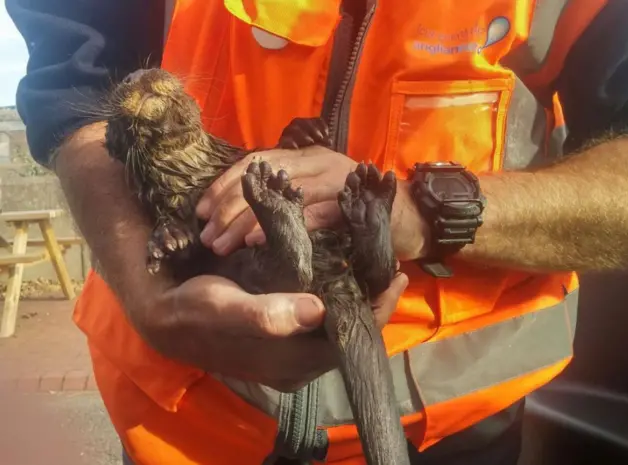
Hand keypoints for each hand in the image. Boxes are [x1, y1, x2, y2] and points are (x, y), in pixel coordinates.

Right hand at [136, 271, 408, 391]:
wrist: (167, 318)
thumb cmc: (194, 310)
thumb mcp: (223, 306)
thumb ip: (267, 314)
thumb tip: (318, 310)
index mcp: (288, 363)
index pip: (348, 341)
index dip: (375, 310)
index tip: (394, 275)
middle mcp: (295, 366)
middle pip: (347, 337)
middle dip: (370, 303)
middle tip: (385, 266)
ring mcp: (290, 357)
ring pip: (336, 331)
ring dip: (355, 301)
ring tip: (370, 268)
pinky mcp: (283, 345)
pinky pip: (322, 327)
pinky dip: (336, 302)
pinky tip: (340, 277)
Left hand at [196, 145, 356, 255]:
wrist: (405, 212)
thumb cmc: (354, 204)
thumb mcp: (316, 189)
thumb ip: (288, 191)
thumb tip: (243, 209)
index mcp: (304, 156)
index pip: (254, 163)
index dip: (223, 185)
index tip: (201, 211)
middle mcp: (316, 162)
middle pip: (262, 178)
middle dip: (228, 208)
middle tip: (209, 237)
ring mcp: (333, 180)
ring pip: (280, 196)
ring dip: (248, 222)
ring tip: (225, 245)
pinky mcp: (348, 203)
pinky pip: (310, 214)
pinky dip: (283, 227)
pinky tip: (259, 242)